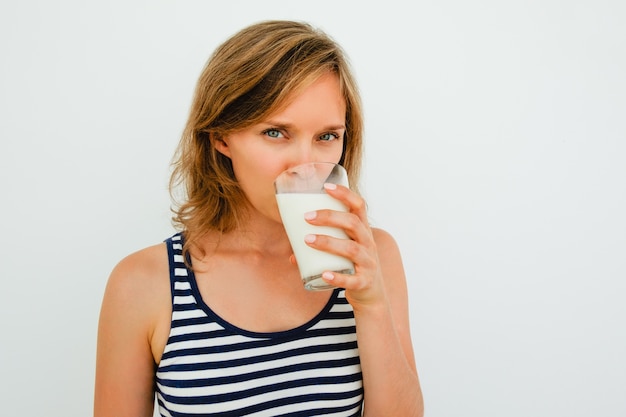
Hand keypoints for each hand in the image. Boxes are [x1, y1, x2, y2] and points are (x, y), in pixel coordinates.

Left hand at [302, 182, 386, 308]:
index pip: (359, 205)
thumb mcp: (343, 250)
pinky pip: (352, 280)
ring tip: (307, 240)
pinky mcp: (364, 282)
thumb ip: (321, 246)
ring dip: (328, 243)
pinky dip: (338, 277)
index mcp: (363, 230)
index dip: (344, 194)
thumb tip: (292, 253)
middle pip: (353, 223)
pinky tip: (324, 274)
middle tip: (307, 217)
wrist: (372, 293)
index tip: (325, 186)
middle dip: (330, 217)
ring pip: (351, 249)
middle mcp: (368, 243)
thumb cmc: (353, 264)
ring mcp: (368, 263)